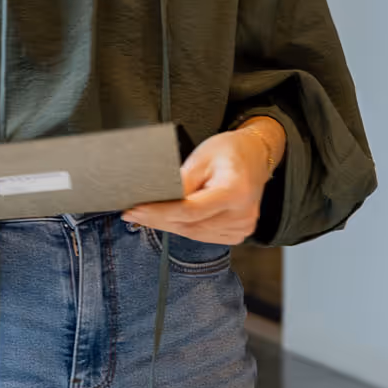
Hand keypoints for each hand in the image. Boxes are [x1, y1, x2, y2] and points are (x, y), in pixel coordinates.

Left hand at [122, 126, 279, 246]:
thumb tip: (155, 199)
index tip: (135, 209)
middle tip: (131, 214)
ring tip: (144, 216)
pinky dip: (182, 228)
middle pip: (189, 225)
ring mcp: (242, 227)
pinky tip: (167, 220)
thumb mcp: (201, 157)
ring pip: (193, 233)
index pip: (189, 210)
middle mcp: (242, 214)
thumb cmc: (229, 152)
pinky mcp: (237, 233)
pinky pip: (202, 235)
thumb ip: (180, 182)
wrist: (255, 156)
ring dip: (167, 226)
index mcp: (235, 191)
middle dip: (156, 220)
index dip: (159, 212)